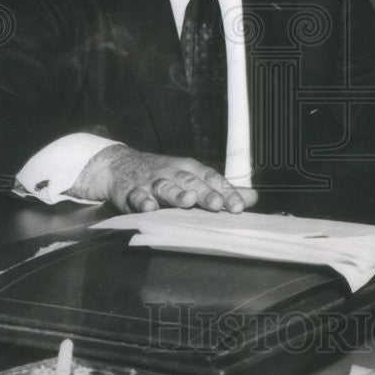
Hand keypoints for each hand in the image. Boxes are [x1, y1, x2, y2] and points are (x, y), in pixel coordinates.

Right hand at [68, 144, 257, 213]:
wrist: (121, 165)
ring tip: (188, 201)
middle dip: (206, 193)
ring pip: (166, 187)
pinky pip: (137, 197)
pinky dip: (143, 202)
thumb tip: (253, 198)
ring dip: (177, 194)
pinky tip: (149, 208)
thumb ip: (222, 190)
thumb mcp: (193, 178)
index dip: (226, 192)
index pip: (212, 179)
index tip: (239, 206)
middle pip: (192, 182)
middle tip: (219, 205)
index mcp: (190, 170)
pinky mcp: (131, 192)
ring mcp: (152, 182)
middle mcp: (174, 173)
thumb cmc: (164, 175)